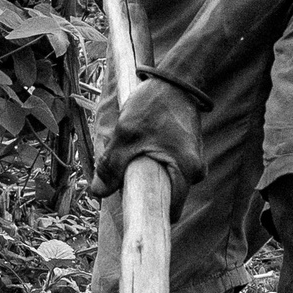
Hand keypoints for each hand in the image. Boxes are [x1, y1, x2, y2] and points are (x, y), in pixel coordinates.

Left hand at [89, 78, 204, 219]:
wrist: (176, 80)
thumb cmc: (153, 105)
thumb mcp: (125, 136)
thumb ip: (110, 167)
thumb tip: (97, 193)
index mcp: (186, 172)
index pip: (169, 211)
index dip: (146, 212)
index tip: (128, 205)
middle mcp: (196, 171)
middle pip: (165, 196)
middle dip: (143, 189)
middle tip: (124, 173)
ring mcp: (194, 162)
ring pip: (166, 181)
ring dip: (148, 174)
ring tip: (133, 153)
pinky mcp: (189, 153)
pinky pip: (170, 168)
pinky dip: (155, 163)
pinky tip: (143, 145)